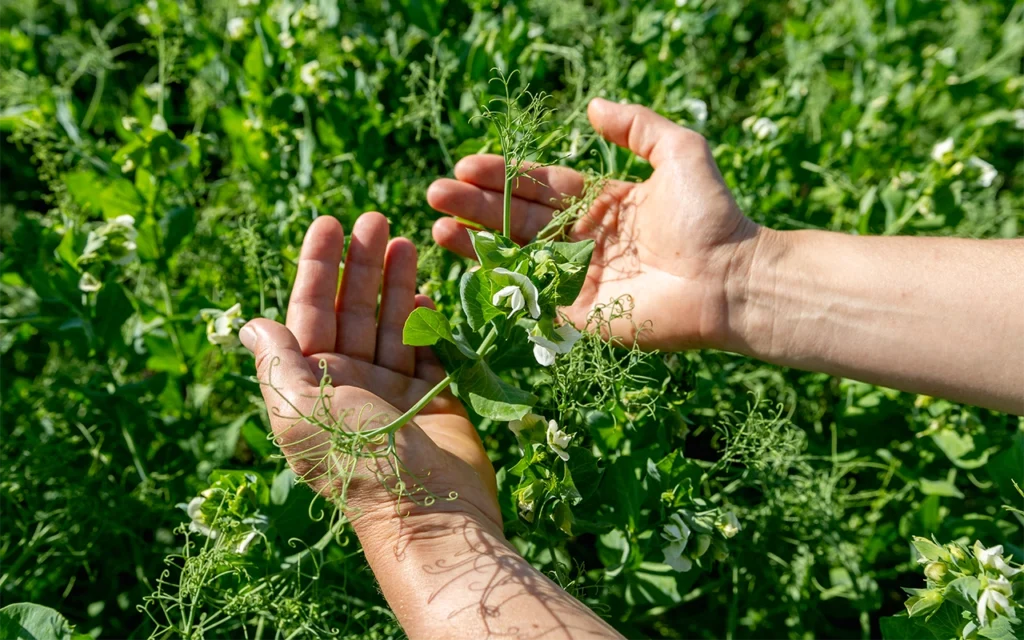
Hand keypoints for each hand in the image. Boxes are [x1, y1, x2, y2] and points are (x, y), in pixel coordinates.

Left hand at [238, 213, 499, 536]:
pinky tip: (426, 293)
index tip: (329, 222)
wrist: (428, 511)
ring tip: (407, 241)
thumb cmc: (358, 459)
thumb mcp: (300, 409)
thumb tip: (249, 323)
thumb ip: (276, 362)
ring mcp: (393, 391)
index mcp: (312, 383)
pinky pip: (426, 350)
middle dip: (362, 264)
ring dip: (397, 283)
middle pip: (353, 310)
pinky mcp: (434, 399)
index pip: (310, 312)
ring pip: (392, 324)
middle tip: (376, 218)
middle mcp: (350, 383)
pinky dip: (425, 321)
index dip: (317, 266)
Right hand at [427, 98, 766, 351]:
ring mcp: (579, 278)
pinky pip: (532, 298)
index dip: (504, 175)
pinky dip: (497, 284)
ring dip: (475, 241)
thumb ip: (637, 127)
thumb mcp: (679, 152)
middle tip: (435, 192)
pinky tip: (465, 266)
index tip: (466, 164)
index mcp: (603, 203)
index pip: (542, 186)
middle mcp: (585, 239)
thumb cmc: (709, 216)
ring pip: (516, 256)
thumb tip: (592, 108)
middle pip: (518, 218)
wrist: (730, 278)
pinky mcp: (580, 314)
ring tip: (436, 224)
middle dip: (476, 204)